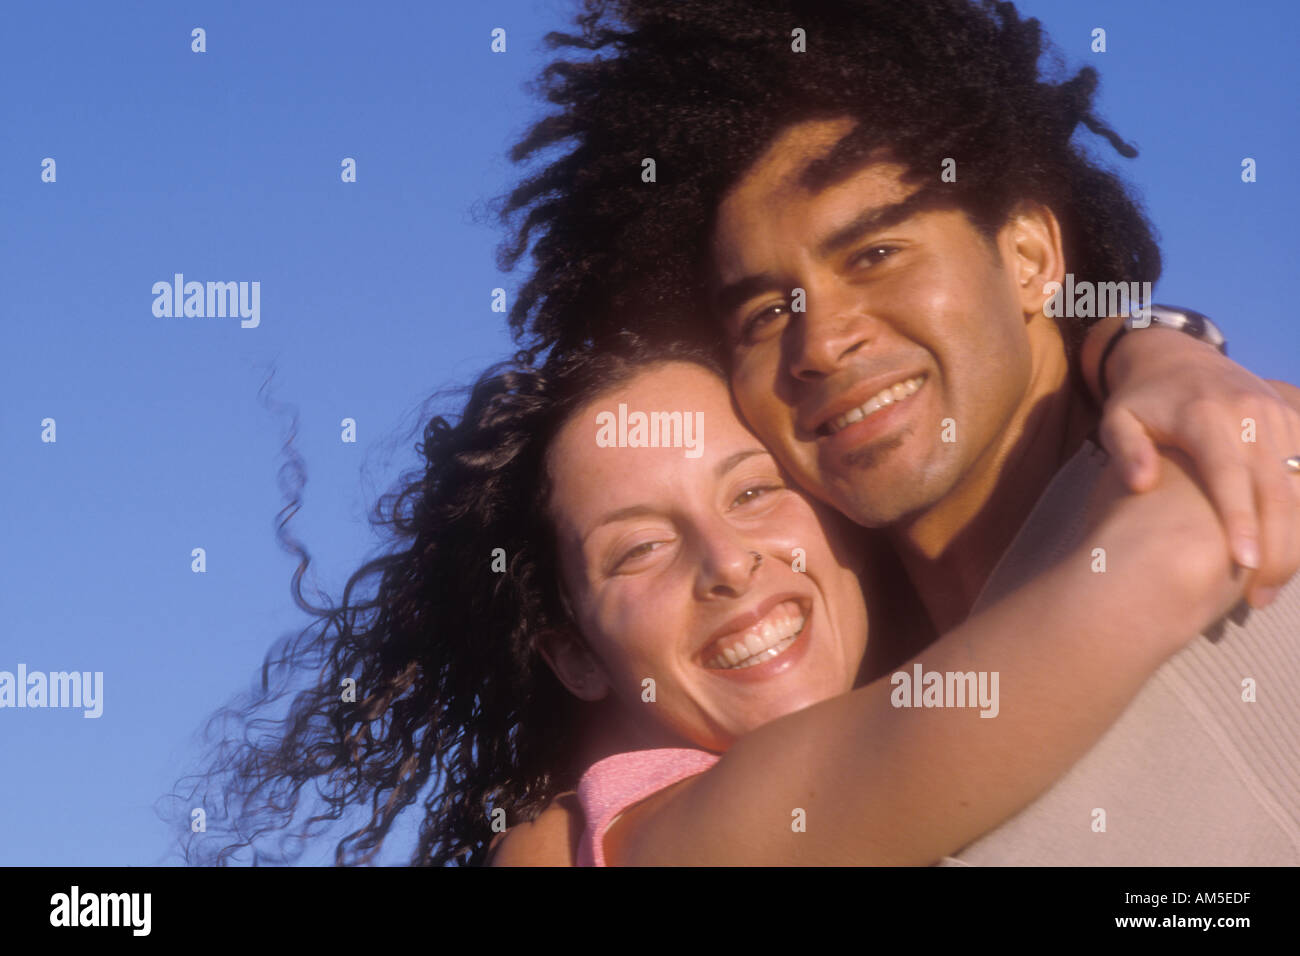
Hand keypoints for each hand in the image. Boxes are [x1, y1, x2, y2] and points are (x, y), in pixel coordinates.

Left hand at [1089, 325, 1299, 607]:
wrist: (1176, 356)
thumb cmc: (1141, 400)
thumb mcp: (1117, 419)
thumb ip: (1125, 450)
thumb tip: (1141, 484)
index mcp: (1206, 416)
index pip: (1229, 473)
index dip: (1240, 518)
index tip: (1243, 562)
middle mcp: (1251, 415)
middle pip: (1276, 488)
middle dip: (1276, 546)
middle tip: (1259, 598)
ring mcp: (1279, 416)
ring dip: (1295, 539)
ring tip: (1270, 587)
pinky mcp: (1295, 420)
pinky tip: (1291, 554)